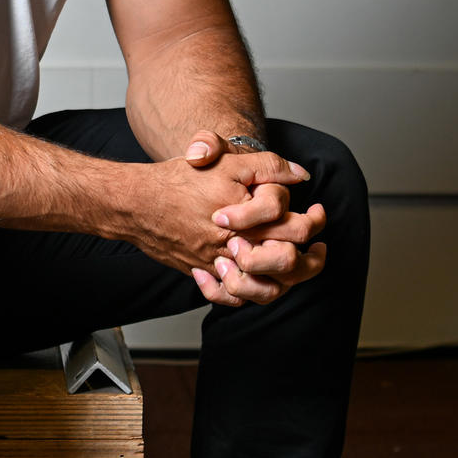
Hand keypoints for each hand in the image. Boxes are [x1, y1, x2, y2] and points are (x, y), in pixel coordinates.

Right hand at [129, 135, 330, 307]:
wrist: (139, 203)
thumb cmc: (181, 180)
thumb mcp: (227, 160)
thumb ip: (267, 166)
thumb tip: (300, 175)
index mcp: (247, 216)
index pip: (296, 227)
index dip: (314, 220)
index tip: (318, 212)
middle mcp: (235, 244)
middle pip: (287, 261)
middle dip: (310, 257)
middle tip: (318, 248)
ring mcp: (219, 263)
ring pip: (265, 287)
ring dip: (286, 281)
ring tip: (297, 268)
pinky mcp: (204, 273)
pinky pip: (233, 297)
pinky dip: (248, 293)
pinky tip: (260, 281)